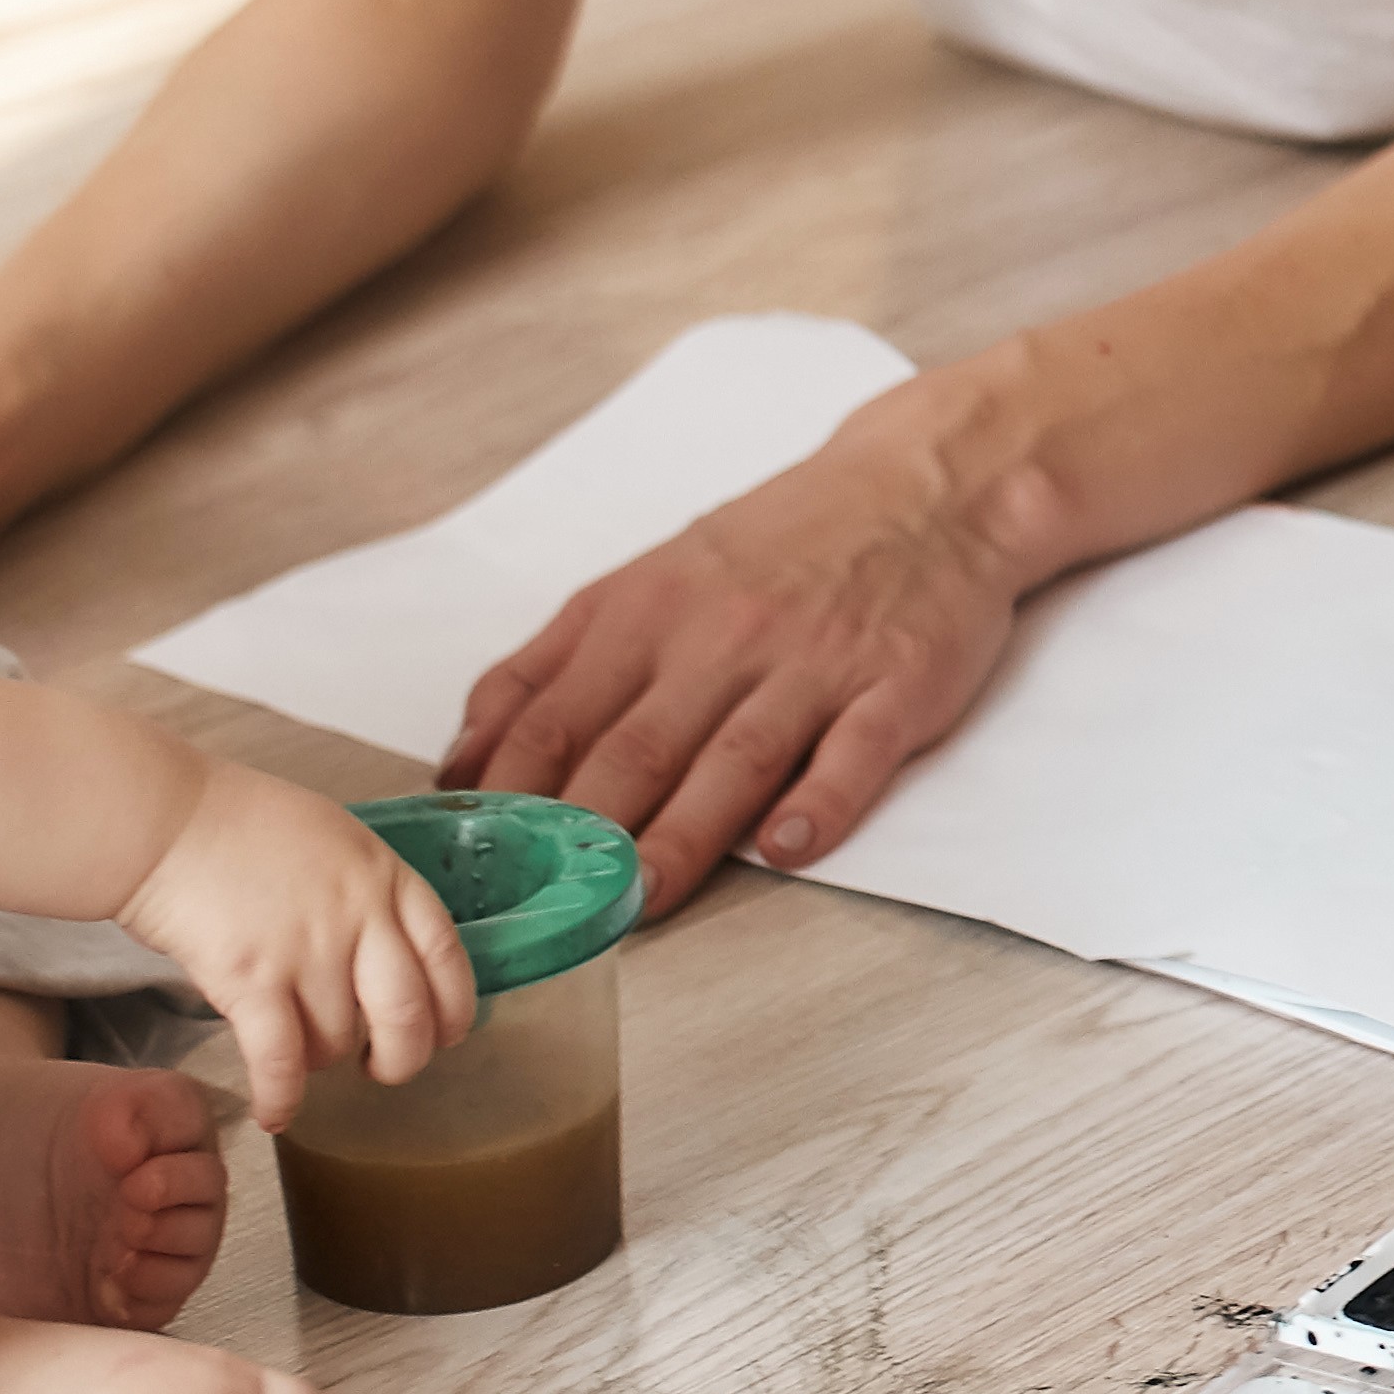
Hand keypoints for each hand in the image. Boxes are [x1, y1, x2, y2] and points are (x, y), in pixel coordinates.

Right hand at [122, 758, 474, 1125]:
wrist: (162, 820)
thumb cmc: (236, 824)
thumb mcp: (332, 837)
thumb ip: (366, 890)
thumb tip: (386, 947)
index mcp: (384, 876)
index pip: (446, 956)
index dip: (453, 1008)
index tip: (445, 1034)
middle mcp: (358, 915)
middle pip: (408, 1015)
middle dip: (402, 1058)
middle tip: (380, 1067)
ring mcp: (308, 949)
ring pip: (337, 1041)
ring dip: (320, 1061)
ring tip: (298, 1052)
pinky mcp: (251, 980)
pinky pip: (282, 1061)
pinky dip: (281, 1096)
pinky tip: (274, 1111)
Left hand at [442, 404, 1042, 914]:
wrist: (925, 485)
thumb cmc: (779, 545)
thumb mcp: (650, 579)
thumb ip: (558, 663)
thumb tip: (467, 759)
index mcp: (648, 610)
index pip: (553, 713)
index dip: (508, 794)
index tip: (477, 864)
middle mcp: (722, 633)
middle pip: (635, 745)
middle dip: (584, 834)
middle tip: (547, 908)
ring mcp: (812, 660)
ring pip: (733, 758)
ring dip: (683, 835)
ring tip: (642, 900)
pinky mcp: (895, 683)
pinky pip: (853, 750)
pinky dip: (820, 801)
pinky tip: (788, 846)